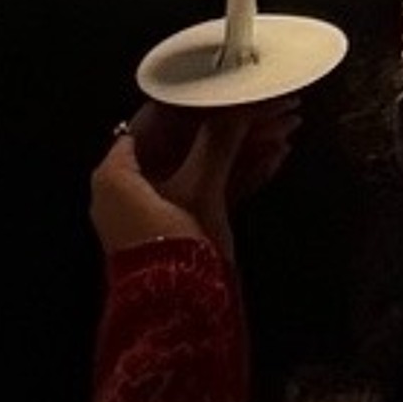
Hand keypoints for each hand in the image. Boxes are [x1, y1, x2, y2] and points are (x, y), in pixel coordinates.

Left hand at [88, 97, 301, 261]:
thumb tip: (237, 105)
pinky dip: (243, 175)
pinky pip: (215, 191)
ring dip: (244, 148)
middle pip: (186, 143)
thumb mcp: (199, 186)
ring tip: (285, 127)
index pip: (152, 120)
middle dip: (230, 125)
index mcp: (118, 173)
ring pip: (207, 167)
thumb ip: (218, 141)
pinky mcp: (187, 230)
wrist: (179, 316)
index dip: (191, 100)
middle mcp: (135, 188)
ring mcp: (162, 209)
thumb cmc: (175, 244)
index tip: (224, 84)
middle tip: (266, 106)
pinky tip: (277, 157)